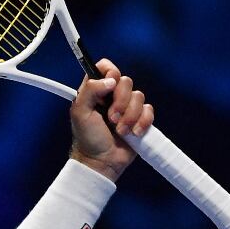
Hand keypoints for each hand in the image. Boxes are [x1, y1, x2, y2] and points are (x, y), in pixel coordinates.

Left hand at [69, 57, 154, 181]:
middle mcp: (111, 96)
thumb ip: (89, 91)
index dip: (110, 72)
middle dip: (120, 101)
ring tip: (120, 130)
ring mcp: (127, 106)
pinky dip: (142, 122)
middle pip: (126, 81)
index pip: (105, 67)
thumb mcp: (80, 112)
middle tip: (111, 118)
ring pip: (139, 96)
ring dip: (130, 116)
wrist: (102, 161)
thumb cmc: (88, 138)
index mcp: (95, 91)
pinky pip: (149, 110)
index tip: (109, 86)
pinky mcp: (140, 118)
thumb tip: (110, 80)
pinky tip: (132, 133)